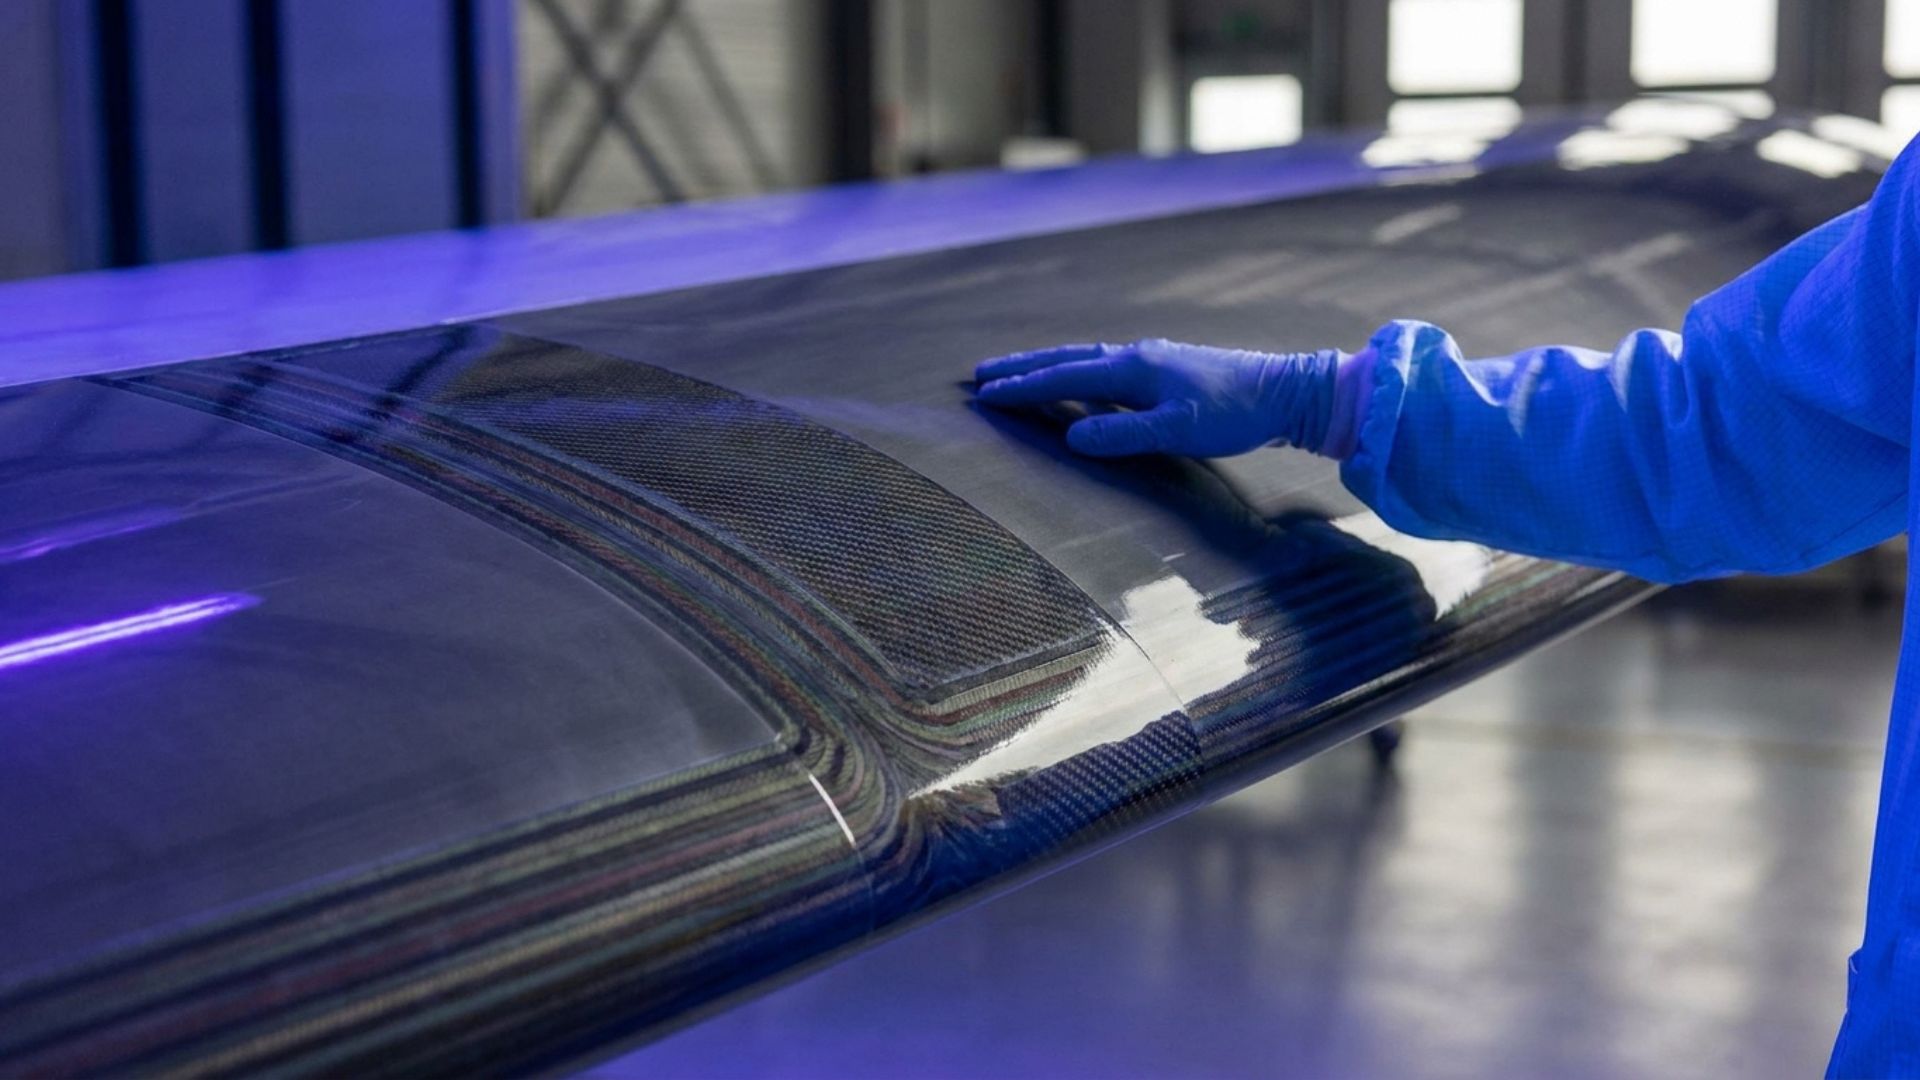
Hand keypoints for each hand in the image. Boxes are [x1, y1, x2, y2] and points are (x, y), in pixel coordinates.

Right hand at [973, 339, 1341, 457]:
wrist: (1284, 391)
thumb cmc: (1233, 413)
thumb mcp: (1177, 430)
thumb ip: (1123, 435)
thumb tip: (1071, 437)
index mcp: (1132, 369)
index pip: (1064, 378)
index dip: (1023, 388)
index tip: (986, 393)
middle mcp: (1135, 356)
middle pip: (1066, 358)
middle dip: (1023, 367)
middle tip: (982, 373)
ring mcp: (1151, 359)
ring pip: (1085, 359)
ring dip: (1048, 365)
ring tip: (1019, 373)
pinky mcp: (1165, 368)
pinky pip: (1105, 365)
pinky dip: (1078, 370)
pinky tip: (1081, 381)